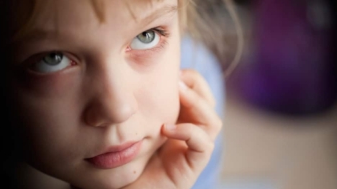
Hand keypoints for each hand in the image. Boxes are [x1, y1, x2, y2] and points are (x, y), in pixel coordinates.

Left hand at [122, 69, 221, 188]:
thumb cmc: (123, 157)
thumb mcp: (130, 124)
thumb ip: (137, 104)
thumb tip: (132, 74)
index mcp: (178, 119)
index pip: (197, 94)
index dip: (190, 78)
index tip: (171, 71)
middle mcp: (188, 133)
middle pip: (209, 103)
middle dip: (197, 85)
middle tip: (177, 78)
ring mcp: (192, 150)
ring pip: (213, 122)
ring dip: (197, 103)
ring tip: (177, 92)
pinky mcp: (191, 167)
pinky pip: (204, 145)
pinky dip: (190, 132)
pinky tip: (167, 129)